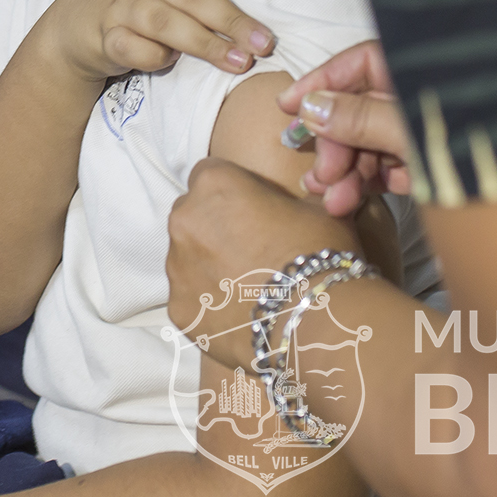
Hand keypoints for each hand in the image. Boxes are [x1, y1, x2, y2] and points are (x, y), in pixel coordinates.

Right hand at [27, 0, 300, 84]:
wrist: (70, 24)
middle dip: (231, 17)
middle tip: (266, 42)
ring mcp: (122, 6)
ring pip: (166, 22)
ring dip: (204, 44)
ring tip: (241, 63)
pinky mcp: (106, 38)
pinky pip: (134, 49)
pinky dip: (154, 58)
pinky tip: (170, 64)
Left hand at [167, 157, 366, 369]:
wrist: (314, 322)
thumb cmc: (319, 254)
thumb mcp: (320, 207)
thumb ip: (292, 197)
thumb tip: (296, 200)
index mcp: (213, 184)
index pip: (211, 174)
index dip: (235, 191)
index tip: (255, 210)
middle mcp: (183, 219)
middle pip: (193, 214)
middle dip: (215, 226)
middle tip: (252, 249)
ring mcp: (176, 267)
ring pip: (187, 257)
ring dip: (209, 265)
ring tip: (248, 287)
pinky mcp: (178, 309)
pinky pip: (190, 298)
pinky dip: (209, 303)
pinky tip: (240, 314)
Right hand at [277, 42, 416, 215]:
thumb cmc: (472, 152)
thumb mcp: (412, 131)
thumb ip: (362, 118)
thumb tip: (311, 108)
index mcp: (420, 73)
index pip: (362, 61)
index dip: (321, 80)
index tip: (286, 105)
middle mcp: (419, 97)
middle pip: (361, 108)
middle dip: (335, 144)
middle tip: (322, 174)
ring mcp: (426, 131)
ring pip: (371, 142)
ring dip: (346, 172)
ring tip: (333, 201)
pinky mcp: (433, 165)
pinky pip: (389, 167)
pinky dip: (368, 184)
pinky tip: (347, 204)